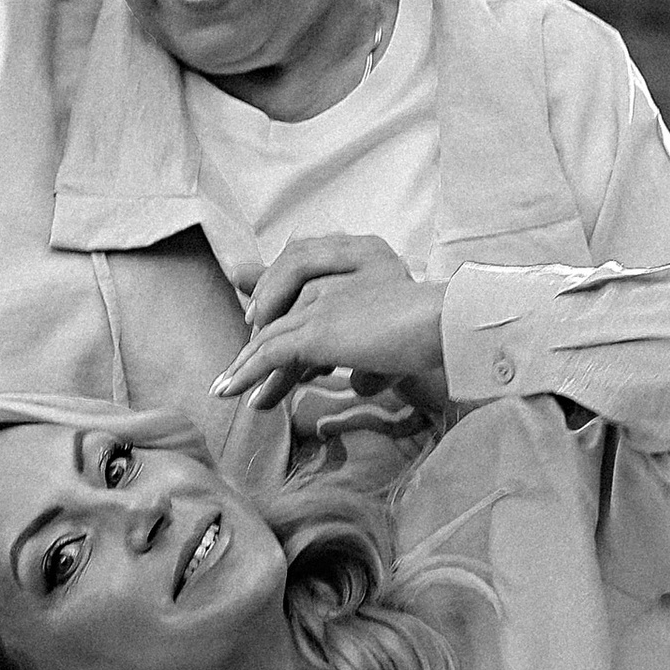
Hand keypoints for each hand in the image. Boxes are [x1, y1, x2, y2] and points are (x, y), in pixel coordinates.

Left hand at [214, 234, 449, 412]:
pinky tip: (233, 391)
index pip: (303, 305)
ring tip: (225, 389)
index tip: (263, 355)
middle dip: (256, 354)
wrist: (444, 322)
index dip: (280, 332)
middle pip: (281, 323)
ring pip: (270, 339)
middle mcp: (329, 287)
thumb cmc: (432, 335)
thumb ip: (371, 364)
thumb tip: (358, 385)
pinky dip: (247, 372)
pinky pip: (271, 353)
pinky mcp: (316, 331)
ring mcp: (320, 307)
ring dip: (245, 367)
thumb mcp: (392, 350)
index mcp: (349, 278)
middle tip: (233, 378)